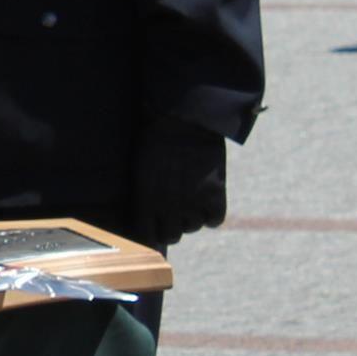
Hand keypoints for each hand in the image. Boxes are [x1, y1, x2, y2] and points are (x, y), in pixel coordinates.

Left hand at [125, 118, 228, 249]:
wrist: (184, 119)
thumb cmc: (156, 139)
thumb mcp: (141, 170)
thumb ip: (144, 195)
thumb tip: (147, 217)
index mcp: (145, 200)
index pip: (146, 235)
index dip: (151, 232)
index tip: (155, 227)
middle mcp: (168, 206)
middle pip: (172, 236)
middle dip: (172, 226)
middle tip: (174, 212)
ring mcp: (192, 202)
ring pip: (193, 227)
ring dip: (192, 217)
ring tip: (191, 198)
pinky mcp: (214, 195)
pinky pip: (215, 220)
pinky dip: (213, 214)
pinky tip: (208, 201)